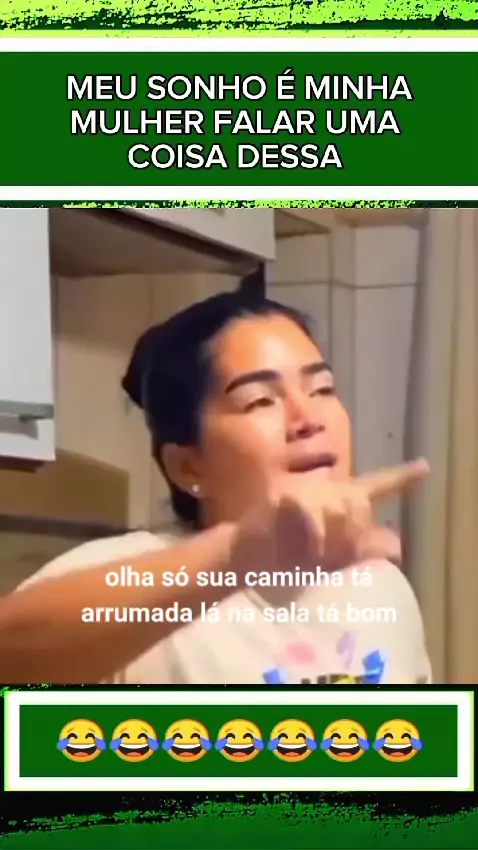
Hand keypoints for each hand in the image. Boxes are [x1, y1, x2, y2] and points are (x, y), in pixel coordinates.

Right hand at [266, 459, 428, 569]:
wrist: (244, 558)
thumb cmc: (285, 557)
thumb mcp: (330, 559)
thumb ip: (361, 551)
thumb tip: (396, 546)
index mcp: (335, 499)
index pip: (375, 485)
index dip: (402, 478)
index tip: (425, 467)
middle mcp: (322, 488)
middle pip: (358, 503)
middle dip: (352, 535)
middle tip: (331, 557)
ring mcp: (302, 489)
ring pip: (339, 510)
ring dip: (331, 541)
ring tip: (313, 556)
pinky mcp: (283, 496)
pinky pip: (312, 516)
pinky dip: (313, 540)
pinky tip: (305, 551)